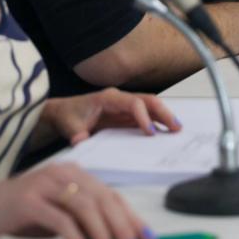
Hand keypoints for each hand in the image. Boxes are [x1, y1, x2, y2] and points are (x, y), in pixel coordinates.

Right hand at [0, 162, 153, 238]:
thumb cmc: (20, 215)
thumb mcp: (57, 216)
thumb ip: (82, 221)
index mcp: (74, 173)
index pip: (111, 195)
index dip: (131, 217)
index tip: (147, 237)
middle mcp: (63, 173)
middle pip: (103, 199)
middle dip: (123, 227)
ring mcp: (46, 184)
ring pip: (86, 207)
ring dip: (103, 234)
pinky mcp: (29, 200)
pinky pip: (61, 220)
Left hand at [43, 89, 181, 145]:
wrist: (62, 113)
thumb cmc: (67, 116)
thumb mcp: (68, 126)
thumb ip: (75, 132)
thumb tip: (80, 140)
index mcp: (108, 98)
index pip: (133, 103)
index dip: (143, 116)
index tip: (150, 132)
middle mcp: (119, 99)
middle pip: (147, 100)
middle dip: (163, 112)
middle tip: (176, 127)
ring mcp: (124, 106)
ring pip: (149, 107)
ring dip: (164, 116)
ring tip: (177, 129)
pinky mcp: (125, 115)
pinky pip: (145, 116)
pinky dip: (157, 122)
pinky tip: (165, 131)